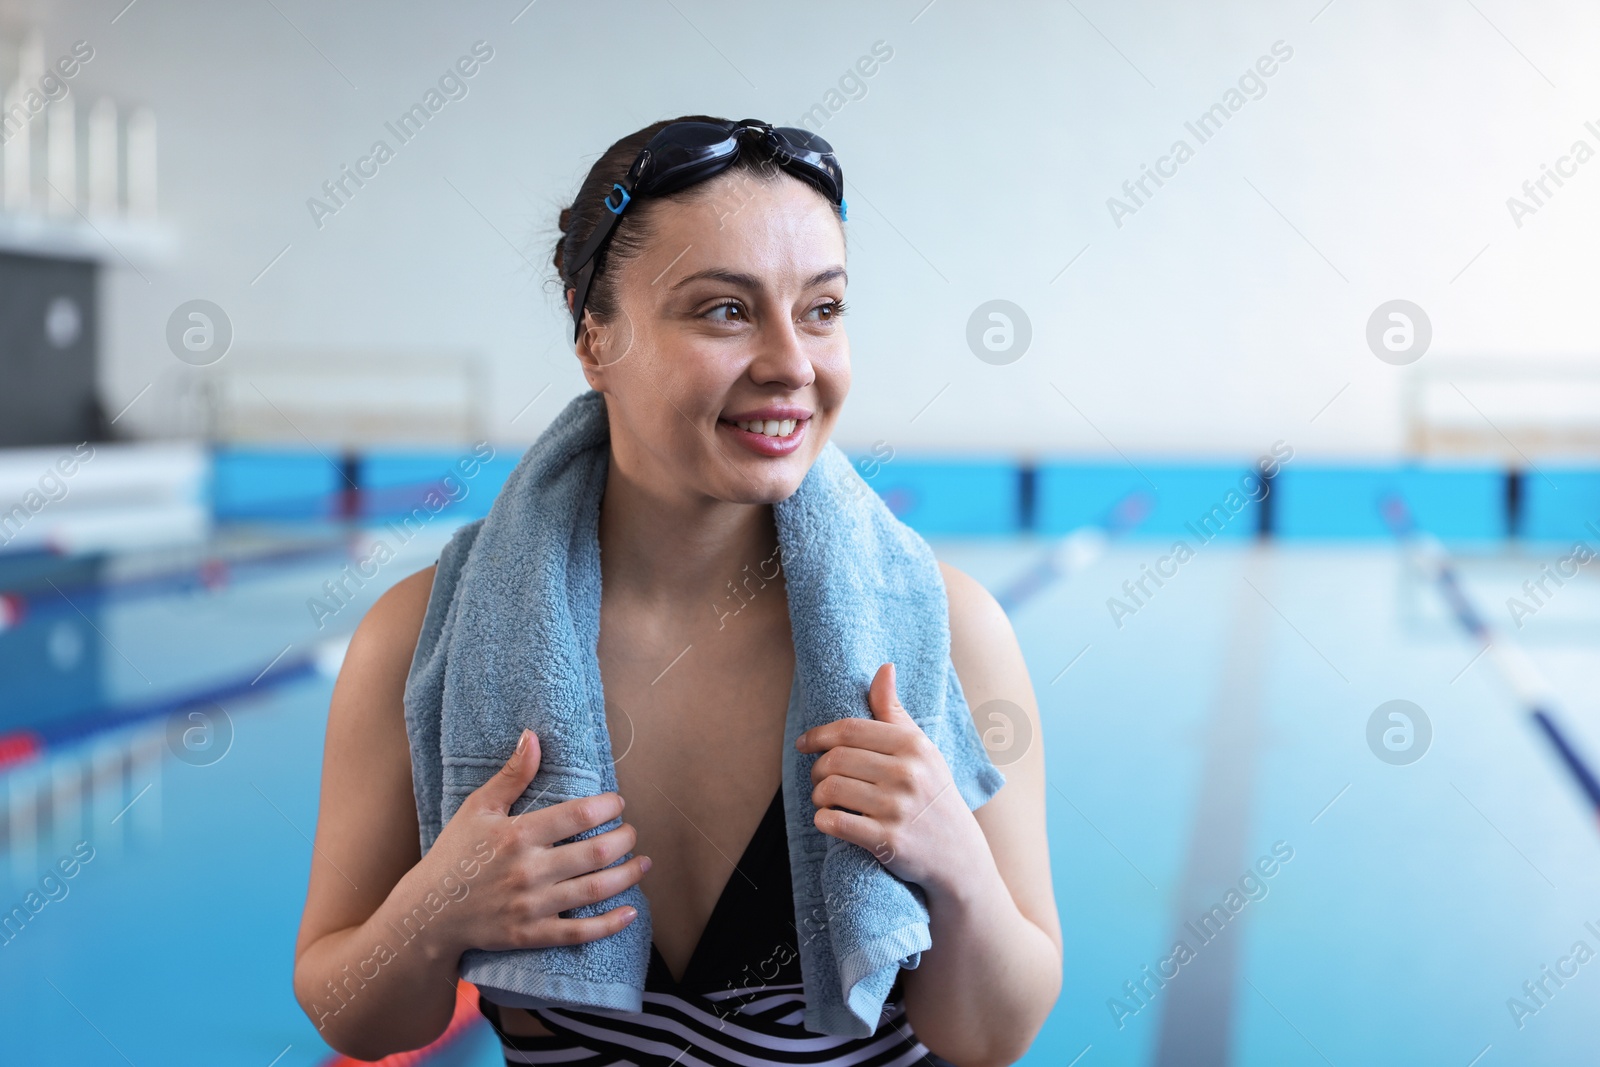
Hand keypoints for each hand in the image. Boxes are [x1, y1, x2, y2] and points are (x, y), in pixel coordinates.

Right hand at [421, 728, 648, 956]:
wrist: (429, 913)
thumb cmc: (455, 855)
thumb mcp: (478, 808)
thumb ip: (512, 775)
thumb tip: (533, 736)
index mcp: (517, 836)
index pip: (577, 816)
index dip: (607, 806)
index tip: (618, 802)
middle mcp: (529, 871)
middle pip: (595, 853)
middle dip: (624, 839)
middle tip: (631, 832)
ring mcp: (532, 906)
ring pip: (594, 891)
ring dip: (627, 876)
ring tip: (643, 863)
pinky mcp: (531, 935)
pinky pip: (579, 934)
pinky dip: (609, 925)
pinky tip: (630, 912)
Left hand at [795, 663, 984, 891]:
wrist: (958, 855)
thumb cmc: (933, 794)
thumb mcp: (922, 749)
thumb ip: (895, 712)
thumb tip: (885, 668)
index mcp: (913, 745)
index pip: (850, 730)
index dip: (819, 735)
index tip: (805, 744)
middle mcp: (907, 774)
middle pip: (836, 760)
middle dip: (818, 769)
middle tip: (819, 778)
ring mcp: (898, 808)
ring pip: (830, 790)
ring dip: (818, 796)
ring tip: (825, 800)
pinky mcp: (888, 840)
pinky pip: (835, 823)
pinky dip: (823, 820)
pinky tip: (829, 820)